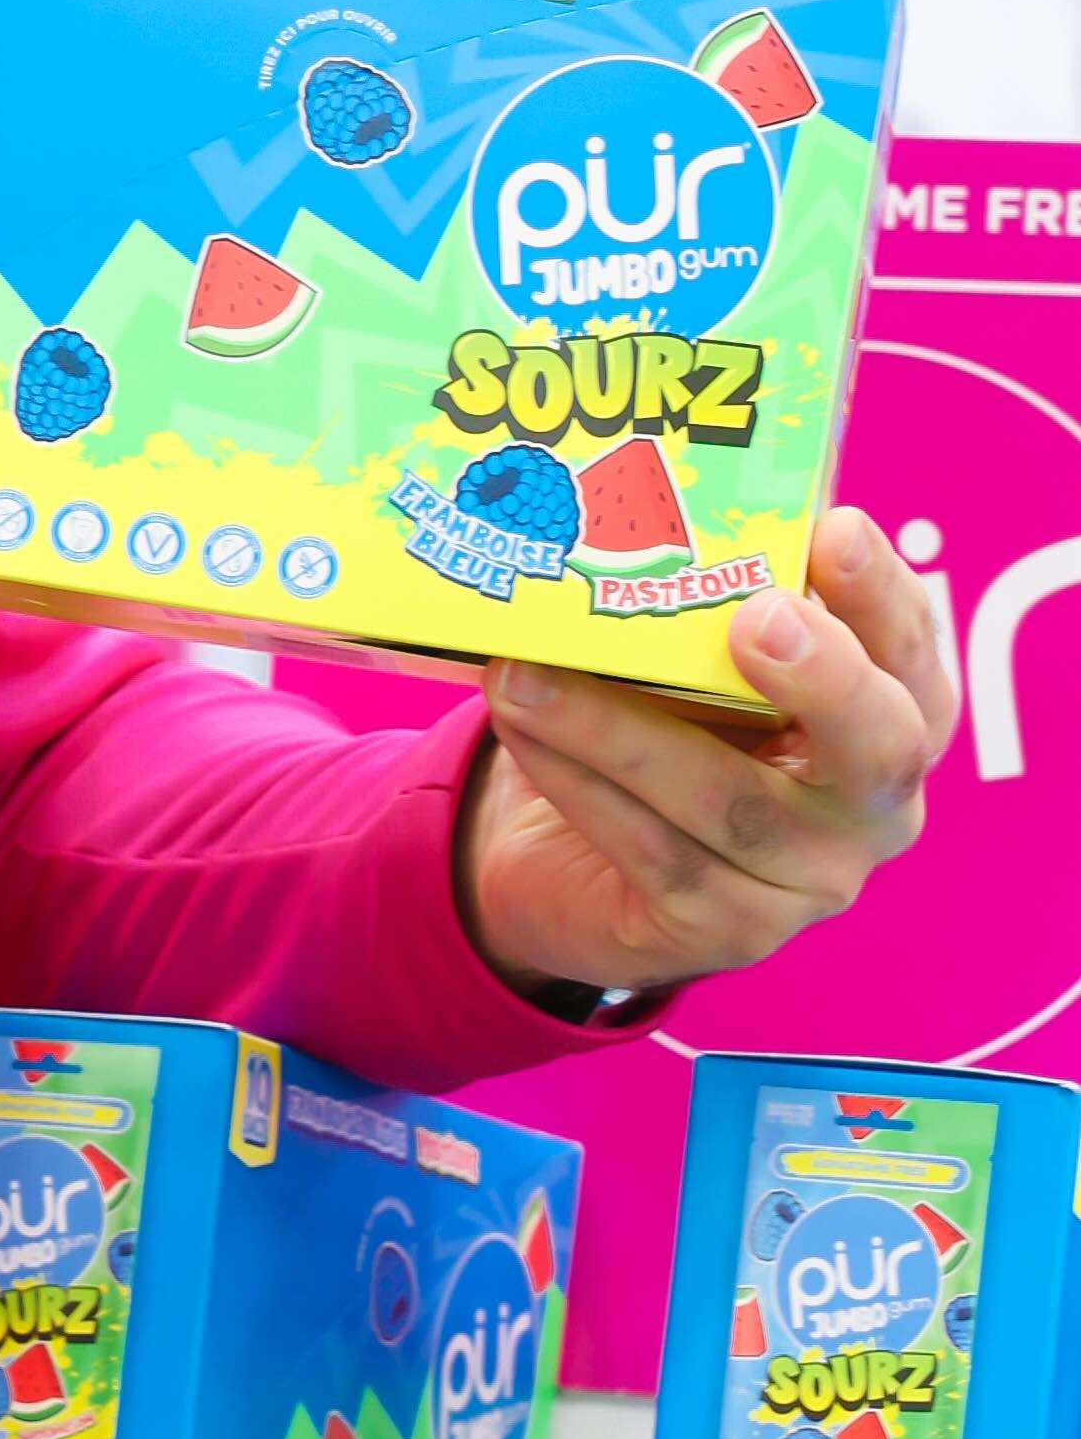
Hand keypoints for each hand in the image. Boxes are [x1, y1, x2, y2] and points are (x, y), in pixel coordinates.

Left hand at [462, 506, 955, 1003]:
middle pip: (878, 749)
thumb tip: (653, 504)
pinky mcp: (724, 934)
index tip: (837, 531)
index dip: (885, 597)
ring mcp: (806, 884)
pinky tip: (522, 725)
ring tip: (530, 669)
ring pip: (727, 800)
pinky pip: (651, 850)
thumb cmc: (668, 729)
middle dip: (824, 678)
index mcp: (895, 722)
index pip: (916, 656)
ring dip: (619, 726)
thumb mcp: (703, 665)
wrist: (579, 865)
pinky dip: (578, 780)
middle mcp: (872, 812)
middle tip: (755, 619)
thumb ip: (713, 603)